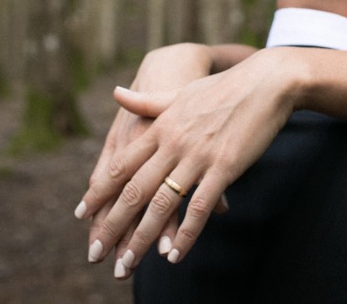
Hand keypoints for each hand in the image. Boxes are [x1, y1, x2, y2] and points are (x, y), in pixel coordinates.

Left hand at [77, 44, 212, 272]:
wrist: (265, 83)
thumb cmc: (222, 89)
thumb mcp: (179, 94)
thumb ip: (147, 102)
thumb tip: (115, 94)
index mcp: (159, 126)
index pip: (120, 165)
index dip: (100, 192)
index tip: (81, 214)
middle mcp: (172, 143)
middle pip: (135, 191)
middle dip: (112, 225)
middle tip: (95, 253)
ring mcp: (197, 156)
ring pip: (162, 204)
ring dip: (142, 238)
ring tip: (127, 263)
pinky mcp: (223, 168)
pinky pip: (199, 207)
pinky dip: (185, 234)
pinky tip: (175, 255)